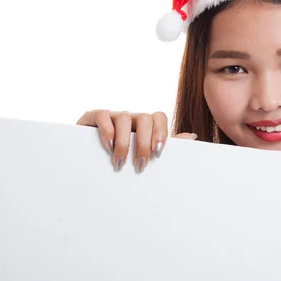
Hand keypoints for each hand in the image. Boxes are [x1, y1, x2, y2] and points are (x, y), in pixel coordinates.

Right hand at [76, 110, 196, 172]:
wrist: (89, 158)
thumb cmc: (122, 157)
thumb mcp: (144, 153)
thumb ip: (166, 145)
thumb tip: (191, 137)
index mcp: (145, 124)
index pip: (159, 117)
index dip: (161, 133)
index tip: (158, 153)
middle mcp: (131, 117)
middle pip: (145, 118)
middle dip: (144, 143)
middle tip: (140, 165)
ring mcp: (113, 115)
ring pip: (125, 117)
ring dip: (124, 142)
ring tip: (120, 163)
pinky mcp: (93, 117)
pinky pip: (103, 115)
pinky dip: (107, 131)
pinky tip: (108, 147)